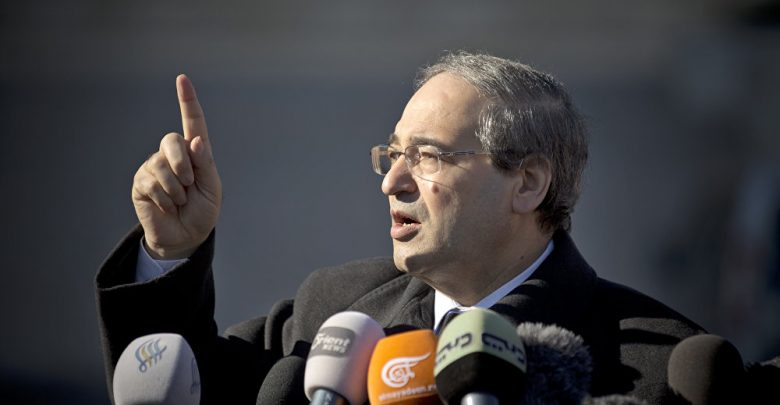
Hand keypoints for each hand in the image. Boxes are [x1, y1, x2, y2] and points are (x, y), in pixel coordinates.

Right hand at [131, 75, 221, 258]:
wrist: (185, 236)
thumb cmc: (203, 211)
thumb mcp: (212, 189)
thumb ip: (205, 164)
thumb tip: (195, 140)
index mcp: (196, 153)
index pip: (192, 122)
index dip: (187, 101)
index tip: (182, 79)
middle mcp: (174, 155)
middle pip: (172, 140)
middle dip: (183, 163)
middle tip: (189, 184)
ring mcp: (155, 166)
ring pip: (161, 164)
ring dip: (175, 188)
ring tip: (180, 201)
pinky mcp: (141, 182)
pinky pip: (150, 181)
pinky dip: (164, 197)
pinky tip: (167, 206)